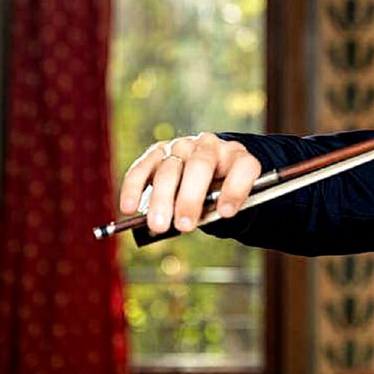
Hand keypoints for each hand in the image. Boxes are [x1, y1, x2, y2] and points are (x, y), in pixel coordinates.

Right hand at [118, 132, 261, 232]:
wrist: (205, 170)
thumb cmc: (218, 190)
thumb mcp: (227, 199)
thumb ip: (218, 208)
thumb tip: (198, 220)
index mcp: (237, 156)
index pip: (243, 167)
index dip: (236, 189)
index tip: (226, 213)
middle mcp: (210, 146)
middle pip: (200, 166)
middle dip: (190, 199)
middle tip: (184, 226)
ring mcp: (182, 146)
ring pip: (169, 169)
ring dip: (162, 199)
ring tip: (158, 226)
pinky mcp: (157, 152)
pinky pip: (143, 168)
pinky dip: (133, 188)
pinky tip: (129, 208)